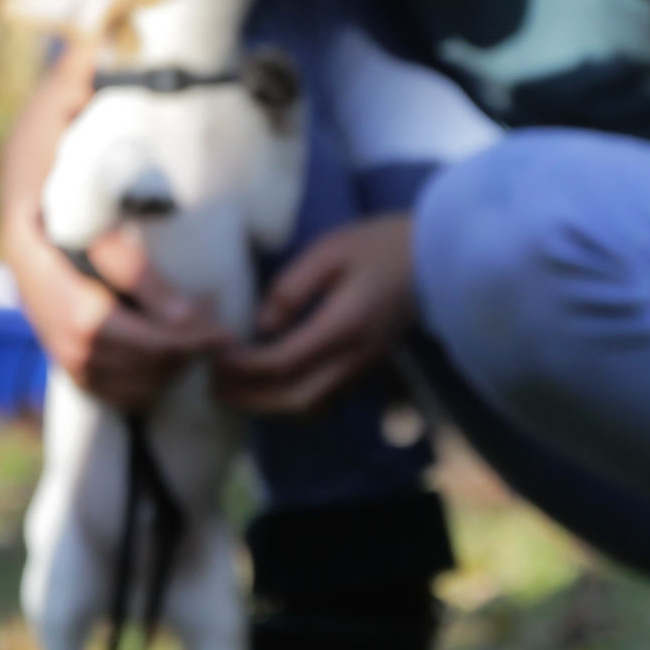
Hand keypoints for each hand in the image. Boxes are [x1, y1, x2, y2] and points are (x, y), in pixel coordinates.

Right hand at [13, 227, 229, 412]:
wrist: (26, 254)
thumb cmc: (69, 238)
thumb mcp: (105, 243)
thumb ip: (144, 278)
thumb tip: (187, 318)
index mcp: (86, 320)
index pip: (157, 346)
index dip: (197, 341)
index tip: (225, 331)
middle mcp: (78, 352)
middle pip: (156, 367)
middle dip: (192, 351)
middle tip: (217, 328)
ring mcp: (76, 369)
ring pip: (146, 388)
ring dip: (177, 368)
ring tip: (195, 340)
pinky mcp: (79, 378)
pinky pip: (128, 398)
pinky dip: (156, 384)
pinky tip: (170, 360)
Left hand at [214, 215, 416, 415]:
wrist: (436, 256)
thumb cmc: (380, 244)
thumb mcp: (330, 250)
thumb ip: (292, 287)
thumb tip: (261, 324)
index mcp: (343, 326)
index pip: (283, 362)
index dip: (244, 366)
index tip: (215, 355)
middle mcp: (354, 357)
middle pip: (295, 398)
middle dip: (250, 397)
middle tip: (213, 386)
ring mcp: (363, 366)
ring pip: (311, 405)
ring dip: (269, 404)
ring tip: (235, 390)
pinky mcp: (367, 366)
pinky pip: (324, 397)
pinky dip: (291, 399)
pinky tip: (270, 385)